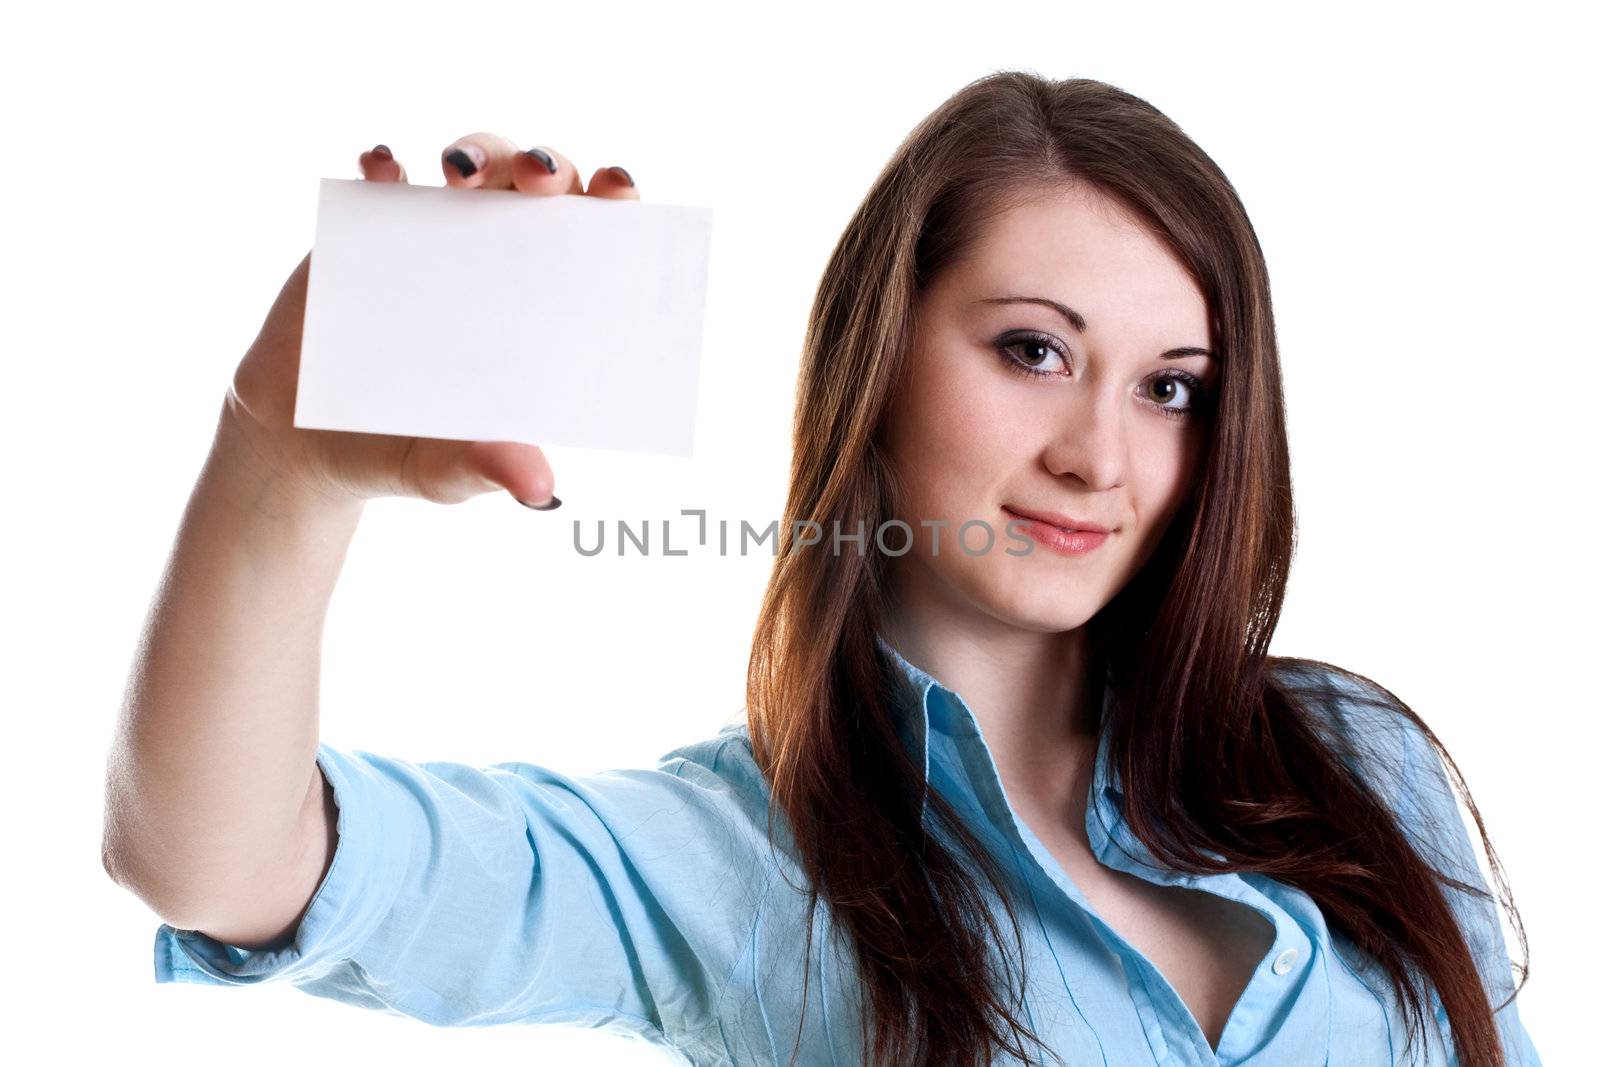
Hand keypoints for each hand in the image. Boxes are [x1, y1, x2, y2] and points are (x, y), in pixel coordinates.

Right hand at [222, 134, 640, 508]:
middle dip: (546, 165)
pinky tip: (383, 168)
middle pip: (539, 184)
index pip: (596, 239)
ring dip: (477, 150)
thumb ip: (488, 470)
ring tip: (461, 173)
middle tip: (538, 178)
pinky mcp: (368, 231)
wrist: (303, 445)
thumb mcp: (446, 472)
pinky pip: (382, 179)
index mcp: (543, 307)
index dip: (614, 203)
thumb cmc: (400, 453)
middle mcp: (500, 258)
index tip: (622, 190)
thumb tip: (539, 490)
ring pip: (472, 164)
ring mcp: (436, 237)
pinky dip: (385, 164)